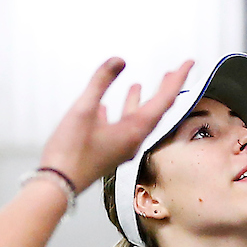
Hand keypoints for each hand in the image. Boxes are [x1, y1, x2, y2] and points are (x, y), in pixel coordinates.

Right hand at [38, 57, 193, 192]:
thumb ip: (101, 82)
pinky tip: (106, 107)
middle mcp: (132, 141)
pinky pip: (117, 129)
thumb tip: (119, 60)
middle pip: (155, 111)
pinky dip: (116, 114)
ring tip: (137, 85)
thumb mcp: (83, 109)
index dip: (178, 79)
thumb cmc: (70, 152)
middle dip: (163, 90)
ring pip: (134, 120)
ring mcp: (120, 148)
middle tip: (173, 72)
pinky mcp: (107, 152)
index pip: (164, 100)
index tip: (190, 62)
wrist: (57, 187)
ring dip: (137, 101)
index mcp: (134, 131)